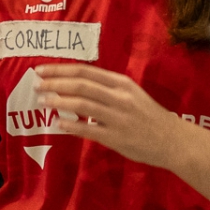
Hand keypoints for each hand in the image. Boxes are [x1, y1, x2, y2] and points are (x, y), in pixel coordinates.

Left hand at [33, 64, 197, 169]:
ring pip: (82, 104)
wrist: (173, 140)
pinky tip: (58, 123)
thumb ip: (107, 90)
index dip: (61, 69)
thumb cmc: (149, 117)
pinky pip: (88, 129)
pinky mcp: (116, 137)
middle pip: (81, 84)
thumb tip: (75, 87)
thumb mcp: (131, 95)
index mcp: (122, 83)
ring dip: (59, 101)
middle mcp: (119, 96)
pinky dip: (71, 125)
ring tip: (42, 101)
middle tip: (36, 84)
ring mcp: (118, 117)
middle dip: (55, 83)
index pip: (86, 71)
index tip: (42, 69)